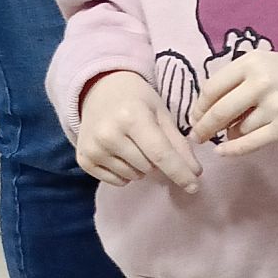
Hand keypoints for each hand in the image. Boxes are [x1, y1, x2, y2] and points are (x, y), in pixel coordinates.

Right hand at [77, 70, 201, 190]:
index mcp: (132, 117)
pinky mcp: (83, 159)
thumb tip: (194, 173)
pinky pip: (116, 181)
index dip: (180, 172)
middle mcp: (109, 134)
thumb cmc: (137, 101)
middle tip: (150, 142)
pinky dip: (124, 174)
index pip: (160, 154)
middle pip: (148, 167)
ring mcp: (93, 148)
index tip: (194, 187)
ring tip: (134, 145)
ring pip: (133, 177)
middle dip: (157, 162)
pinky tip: (120, 153)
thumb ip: (178, 143)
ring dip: (141, 168)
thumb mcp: (161, 114)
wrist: (99, 90)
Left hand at [186, 50, 277, 155]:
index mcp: (252, 61)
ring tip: (233, 133)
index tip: (195, 117)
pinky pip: (250, 143)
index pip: (212, 87)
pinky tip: (224, 152)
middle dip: (203, 127)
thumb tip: (206, 110)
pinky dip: (233, 150)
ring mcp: (275, 106)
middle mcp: (261, 82)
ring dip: (229, 134)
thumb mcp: (267, 64)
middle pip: (219, 111)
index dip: (199, 106)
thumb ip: (238, 80)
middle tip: (197, 135)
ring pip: (236, 128)